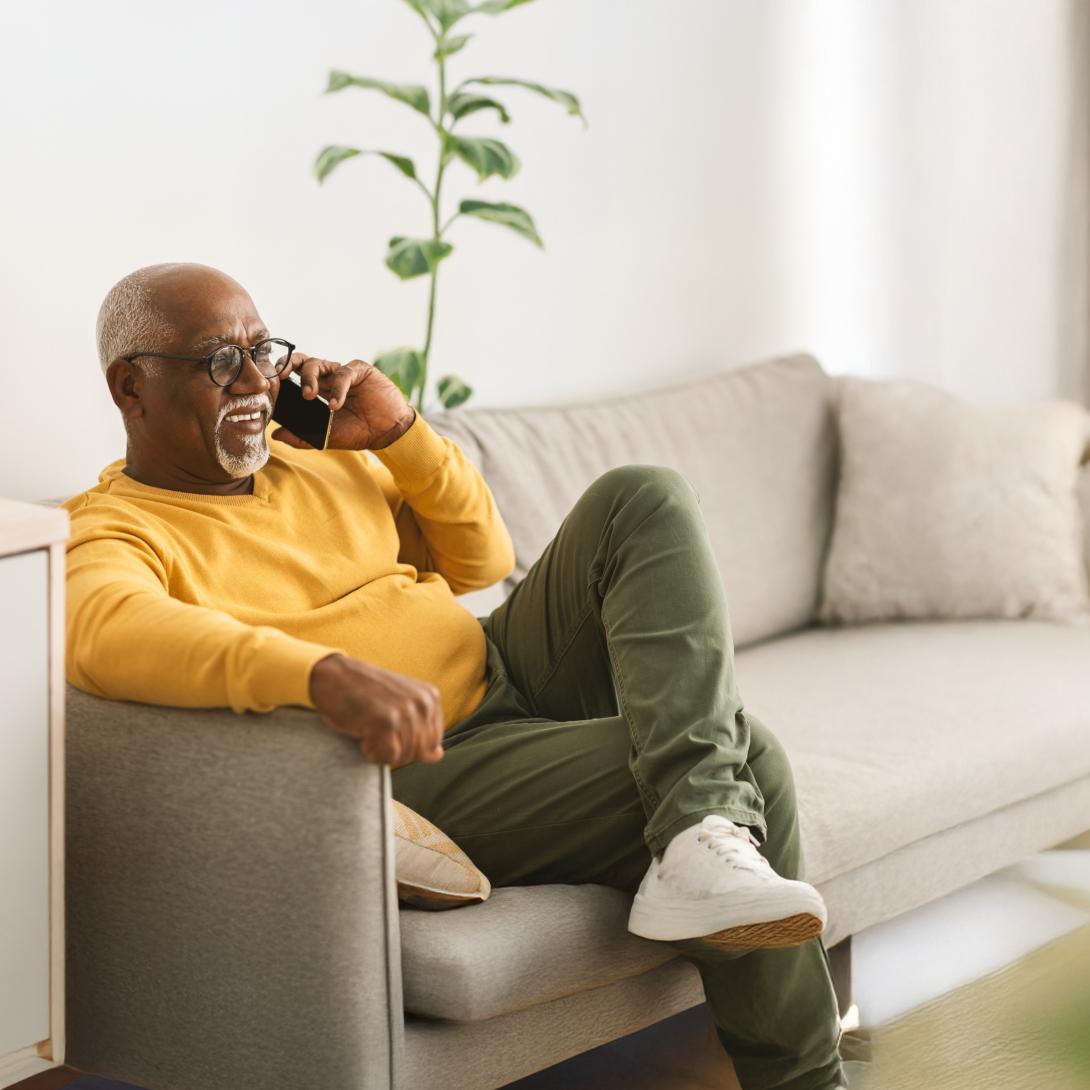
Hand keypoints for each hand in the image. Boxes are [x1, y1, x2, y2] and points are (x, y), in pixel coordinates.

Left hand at [272, 352, 416, 451]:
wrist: (389, 432)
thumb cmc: (359, 432)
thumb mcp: (326, 437)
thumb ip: (302, 437)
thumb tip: (276, 435)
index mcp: (318, 391)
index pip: (294, 377)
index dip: (281, 378)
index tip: (270, 387)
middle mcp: (327, 379)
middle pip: (301, 362)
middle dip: (287, 365)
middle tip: (279, 377)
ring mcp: (342, 373)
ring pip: (317, 364)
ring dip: (308, 377)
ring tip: (308, 396)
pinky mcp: (360, 370)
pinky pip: (342, 374)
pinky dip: (337, 389)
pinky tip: (336, 405)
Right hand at [308, 653, 444, 765]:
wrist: (333, 676)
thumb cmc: (364, 692)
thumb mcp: (399, 706)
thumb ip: (421, 730)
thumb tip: (438, 756)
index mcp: (431, 696)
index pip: (432, 743)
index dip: (408, 746)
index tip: (389, 729)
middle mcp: (423, 703)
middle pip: (418, 753)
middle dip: (395, 751)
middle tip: (375, 730)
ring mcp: (407, 712)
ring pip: (403, 757)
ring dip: (380, 751)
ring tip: (367, 729)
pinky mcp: (387, 722)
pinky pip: (388, 757)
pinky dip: (371, 753)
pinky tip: (362, 735)